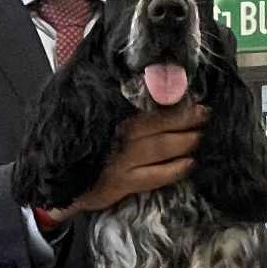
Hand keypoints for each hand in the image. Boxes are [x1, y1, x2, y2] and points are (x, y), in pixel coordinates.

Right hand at [47, 104, 208, 221]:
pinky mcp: (120, 183)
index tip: (193, 97)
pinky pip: (154, 176)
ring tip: (200, 136)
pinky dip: (174, 170)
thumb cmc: (87, 147)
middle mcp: (116, 135)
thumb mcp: (96, 119)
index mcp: (112, 116)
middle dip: (187, 119)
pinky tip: (188, 164)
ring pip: (160, 148)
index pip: (146, 104)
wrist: (61, 182)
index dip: (172, 101)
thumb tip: (154, 83)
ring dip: (185, 142)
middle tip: (205, 115)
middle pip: (159, 124)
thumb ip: (117, 102)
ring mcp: (119, 160)